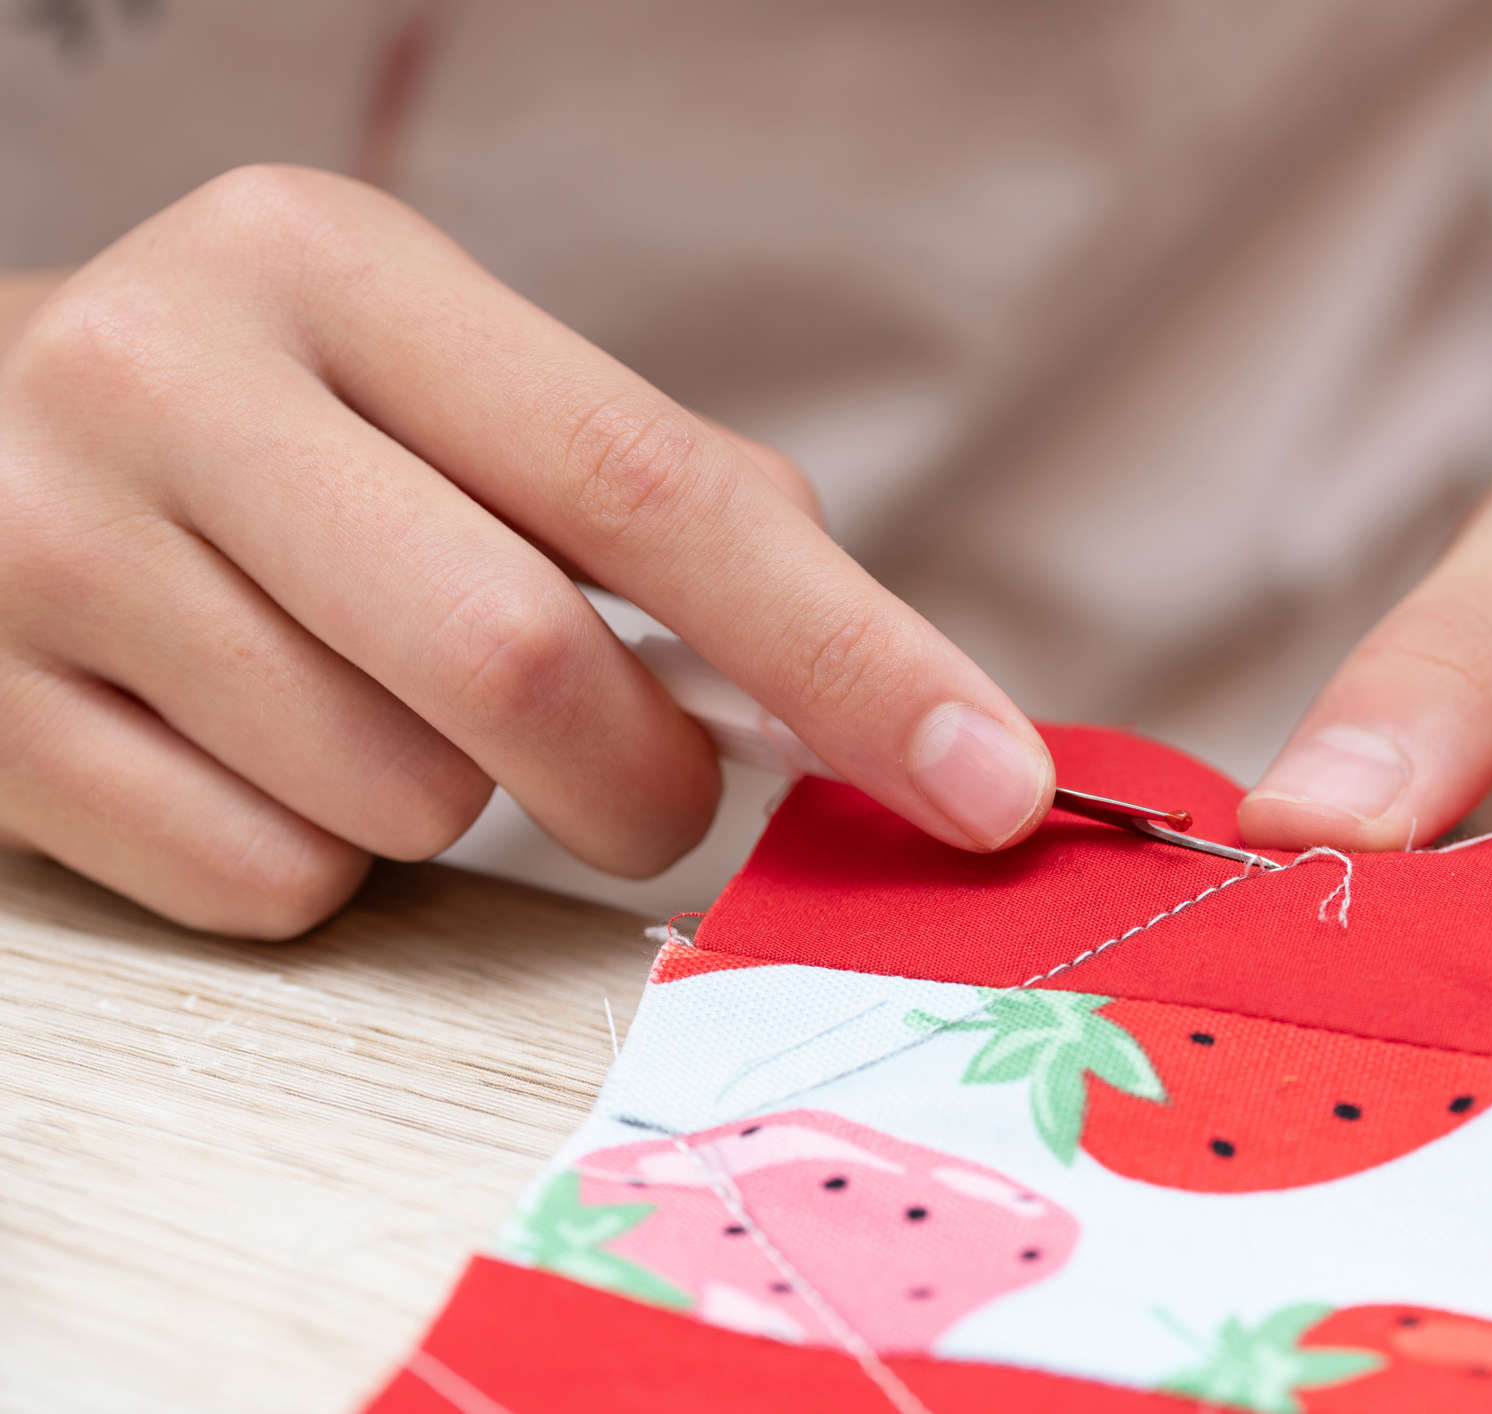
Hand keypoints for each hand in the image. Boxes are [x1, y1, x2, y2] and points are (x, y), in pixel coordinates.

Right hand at [0, 165, 1052, 937]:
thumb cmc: (281, 433)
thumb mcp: (449, 390)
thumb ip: (651, 499)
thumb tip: (867, 683)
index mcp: (336, 267)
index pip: (653, 486)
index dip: (848, 654)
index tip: (987, 782)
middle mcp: (169, 379)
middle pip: (524, 667)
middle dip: (639, 779)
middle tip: (641, 781)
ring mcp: (42, 551)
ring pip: (395, 800)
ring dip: (457, 807)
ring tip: (368, 702)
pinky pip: (269, 885)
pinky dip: (324, 863)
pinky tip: (258, 755)